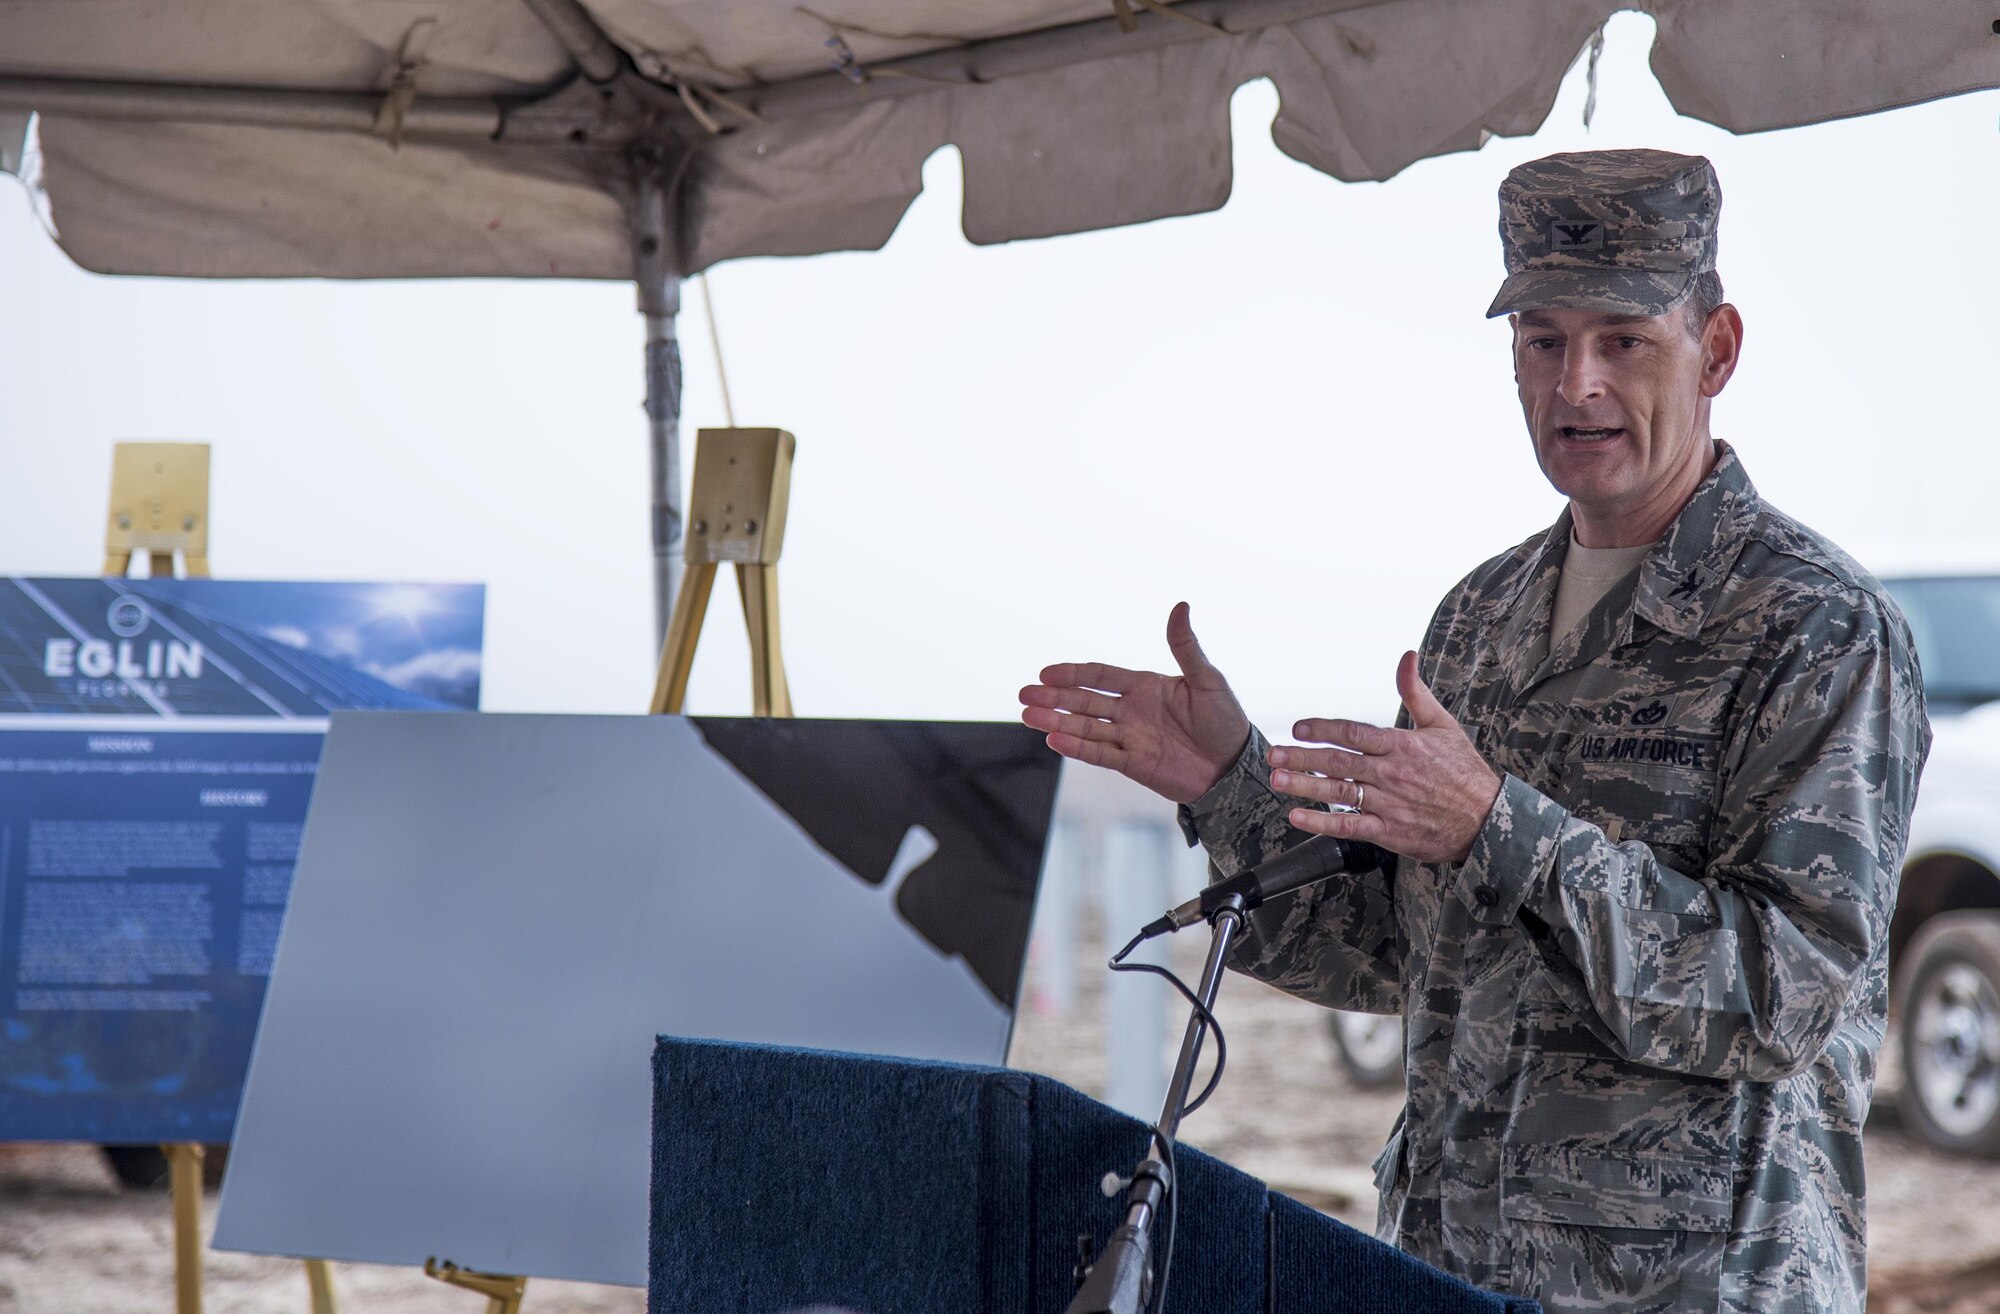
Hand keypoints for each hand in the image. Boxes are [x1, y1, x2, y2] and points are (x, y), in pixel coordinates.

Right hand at [1019, 602, 1250, 804]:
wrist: (1235, 767)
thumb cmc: (1226, 720)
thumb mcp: (1207, 679)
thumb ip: (1186, 647)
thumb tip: (1180, 606)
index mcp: (1145, 687)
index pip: (1100, 676)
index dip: (1073, 674)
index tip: (1046, 673)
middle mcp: (1131, 711)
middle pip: (1084, 702)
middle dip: (1053, 698)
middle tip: (1024, 695)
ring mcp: (1130, 738)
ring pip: (1085, 728)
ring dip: (1056, 722)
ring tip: (1029, 716)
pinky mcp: (1133, 764)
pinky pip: (1100, 754)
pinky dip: (1077, 748)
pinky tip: (1054, 740)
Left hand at [1267, 651, 1500, 863]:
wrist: (1489, 819)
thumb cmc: (1465, 773)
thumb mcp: (1443, 725)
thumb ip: (1415, 692)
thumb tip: (1407, 658)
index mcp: (1402, 746)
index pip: (1354, 733)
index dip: (1323, 729)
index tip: (1298, 728)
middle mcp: (1392, 773)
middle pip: (1338, 762)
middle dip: (1302, 757)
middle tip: (1275, 753)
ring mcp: (1389, 803)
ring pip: (1339, 792)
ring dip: (1305, 786)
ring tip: (1278, 779)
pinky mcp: (1389, 830)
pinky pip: (1349, 826)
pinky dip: (1321, 823)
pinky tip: (1298, 817)